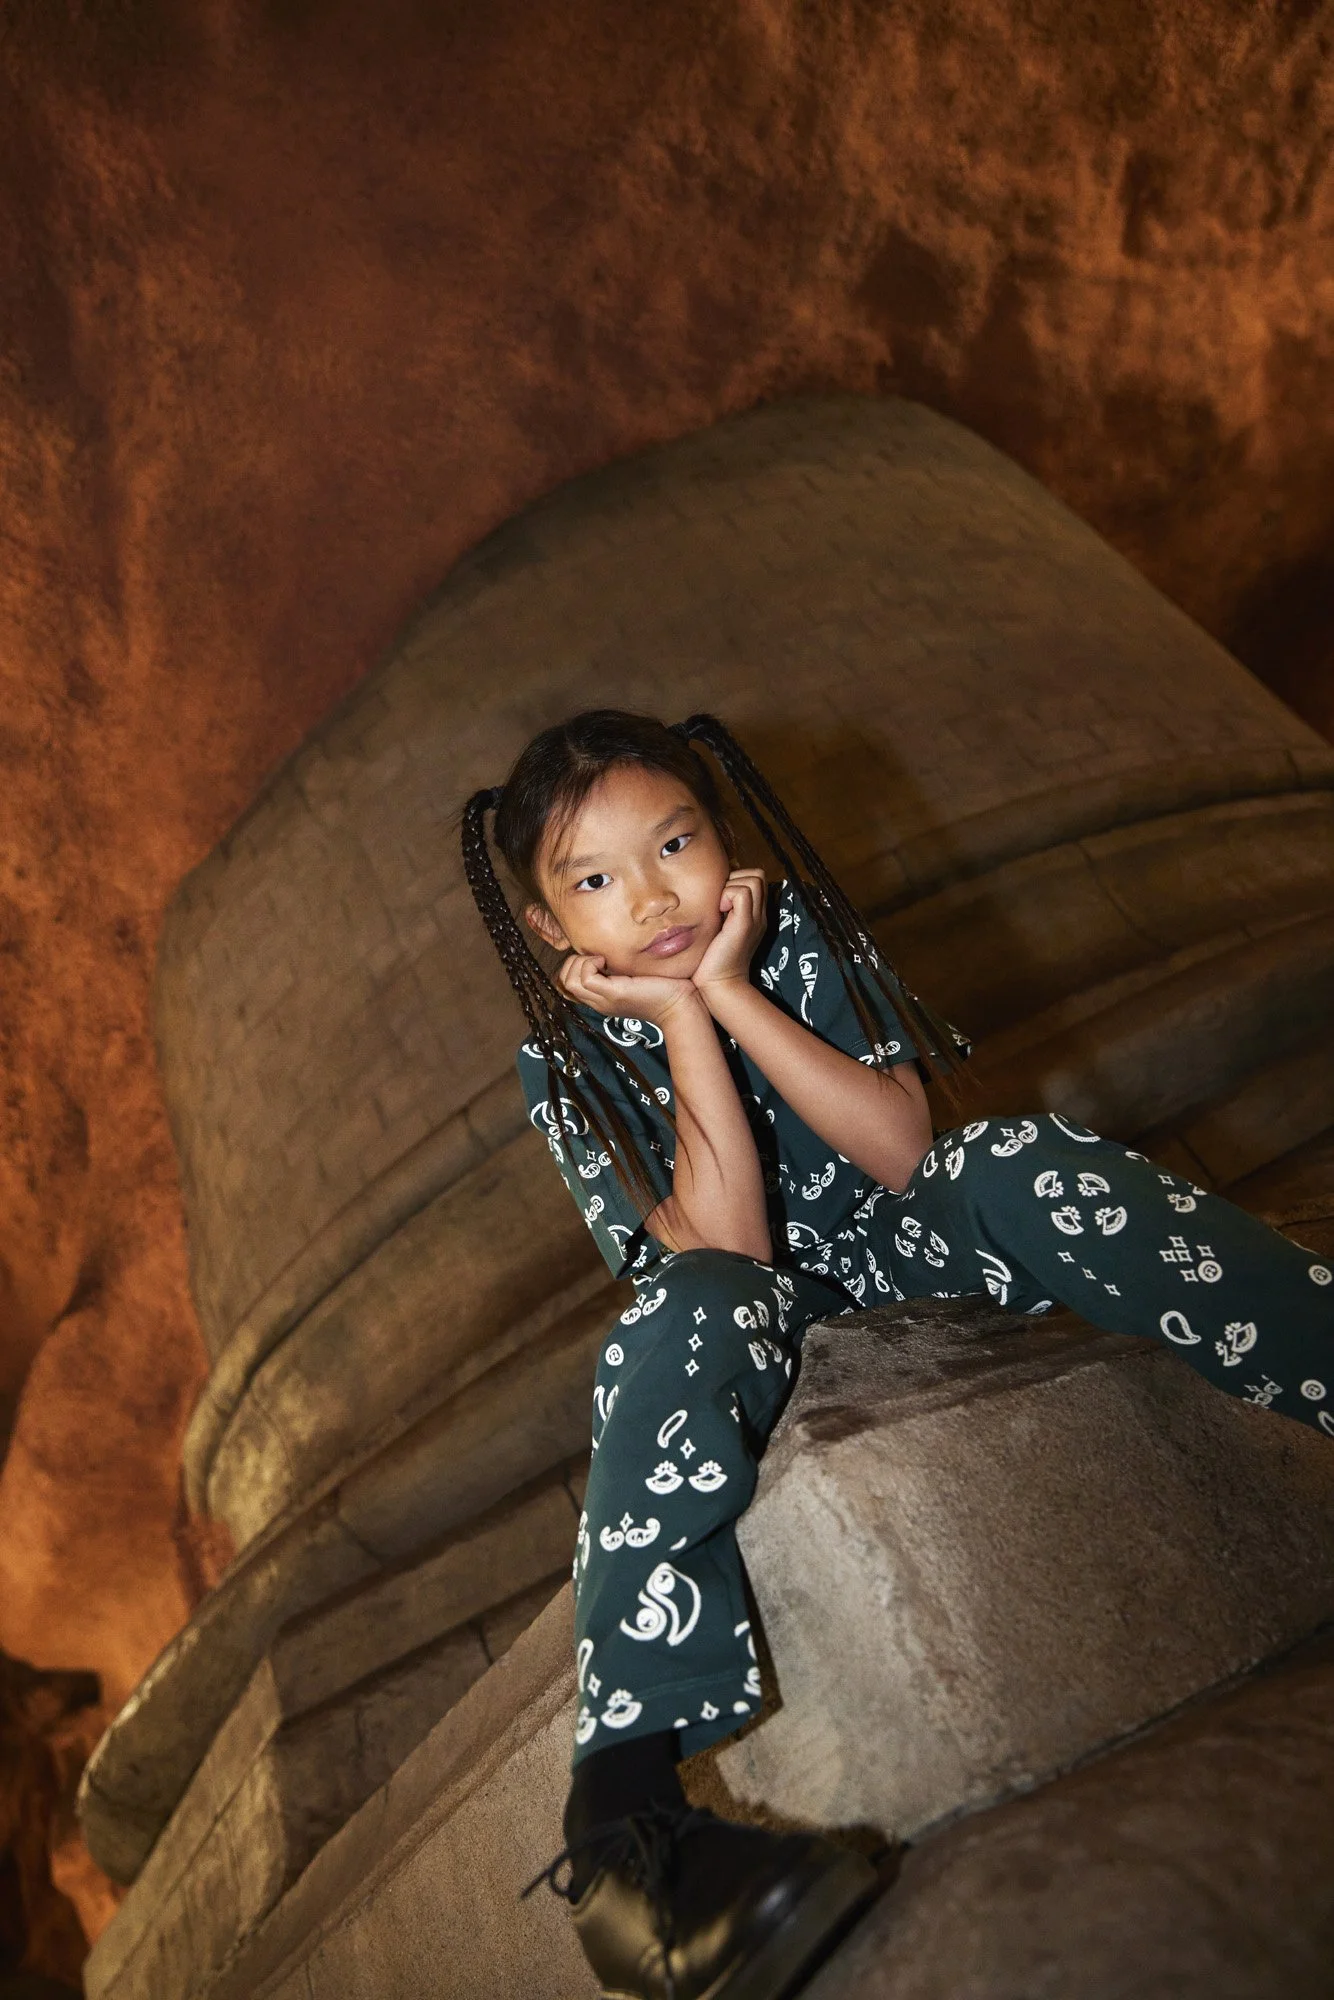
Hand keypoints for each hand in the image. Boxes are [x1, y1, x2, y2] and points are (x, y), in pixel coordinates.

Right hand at [557, 952, 703, 1028]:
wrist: (680, 1006)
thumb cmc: (664, 987)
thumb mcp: (635, 975)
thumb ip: (620, 967)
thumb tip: (612, 946)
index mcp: (602, 998)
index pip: (568, 983)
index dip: (576, 964)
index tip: (599, 957)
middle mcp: (598, 1001)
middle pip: (564, 980)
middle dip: (575, 961)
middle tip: (599, 957)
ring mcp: (603, 1000)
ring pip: (569, 979)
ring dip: (581, 961)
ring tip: (603, 959)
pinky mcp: (613, 994)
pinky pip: (583, 977)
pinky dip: (590, 963)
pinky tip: (608, 961)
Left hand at [691, 868, 767, 996]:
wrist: (719, 986)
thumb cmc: (710, 961)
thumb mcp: (716, 930)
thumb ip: (717, 911)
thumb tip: (704, 890)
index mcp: (753, 916)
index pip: (756, 879)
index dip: (736, 879)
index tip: (718, 897)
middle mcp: (759, 915)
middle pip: (758, 875)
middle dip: (736, 878)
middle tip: (719, 899)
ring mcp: (755, 919)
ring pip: (753, 879)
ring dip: (732, 886)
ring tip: (719, 907)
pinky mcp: (745, 924)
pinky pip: (742, 892)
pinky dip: (728, 894)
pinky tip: (718, 912)